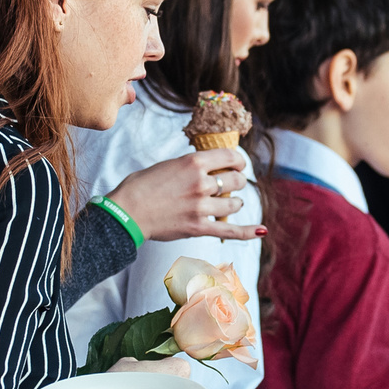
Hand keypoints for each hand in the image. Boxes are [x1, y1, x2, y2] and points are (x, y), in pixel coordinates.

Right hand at [105, 149, 262, 241]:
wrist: (127, 212)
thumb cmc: (141, 186)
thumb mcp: (168, 165)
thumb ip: (190, 166)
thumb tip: (207, 167)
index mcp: (193, 162)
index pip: (230, 156)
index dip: (239, 160)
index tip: (239, 163)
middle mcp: (201, 183)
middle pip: (236, 180)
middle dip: (237, 180)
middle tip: (232, 183)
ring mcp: (201, 206)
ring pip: (235, 203)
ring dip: (236, 201)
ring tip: (232, 202)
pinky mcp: (199, 227)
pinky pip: (230, 230)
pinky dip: (248, 231)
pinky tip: (261, 229)